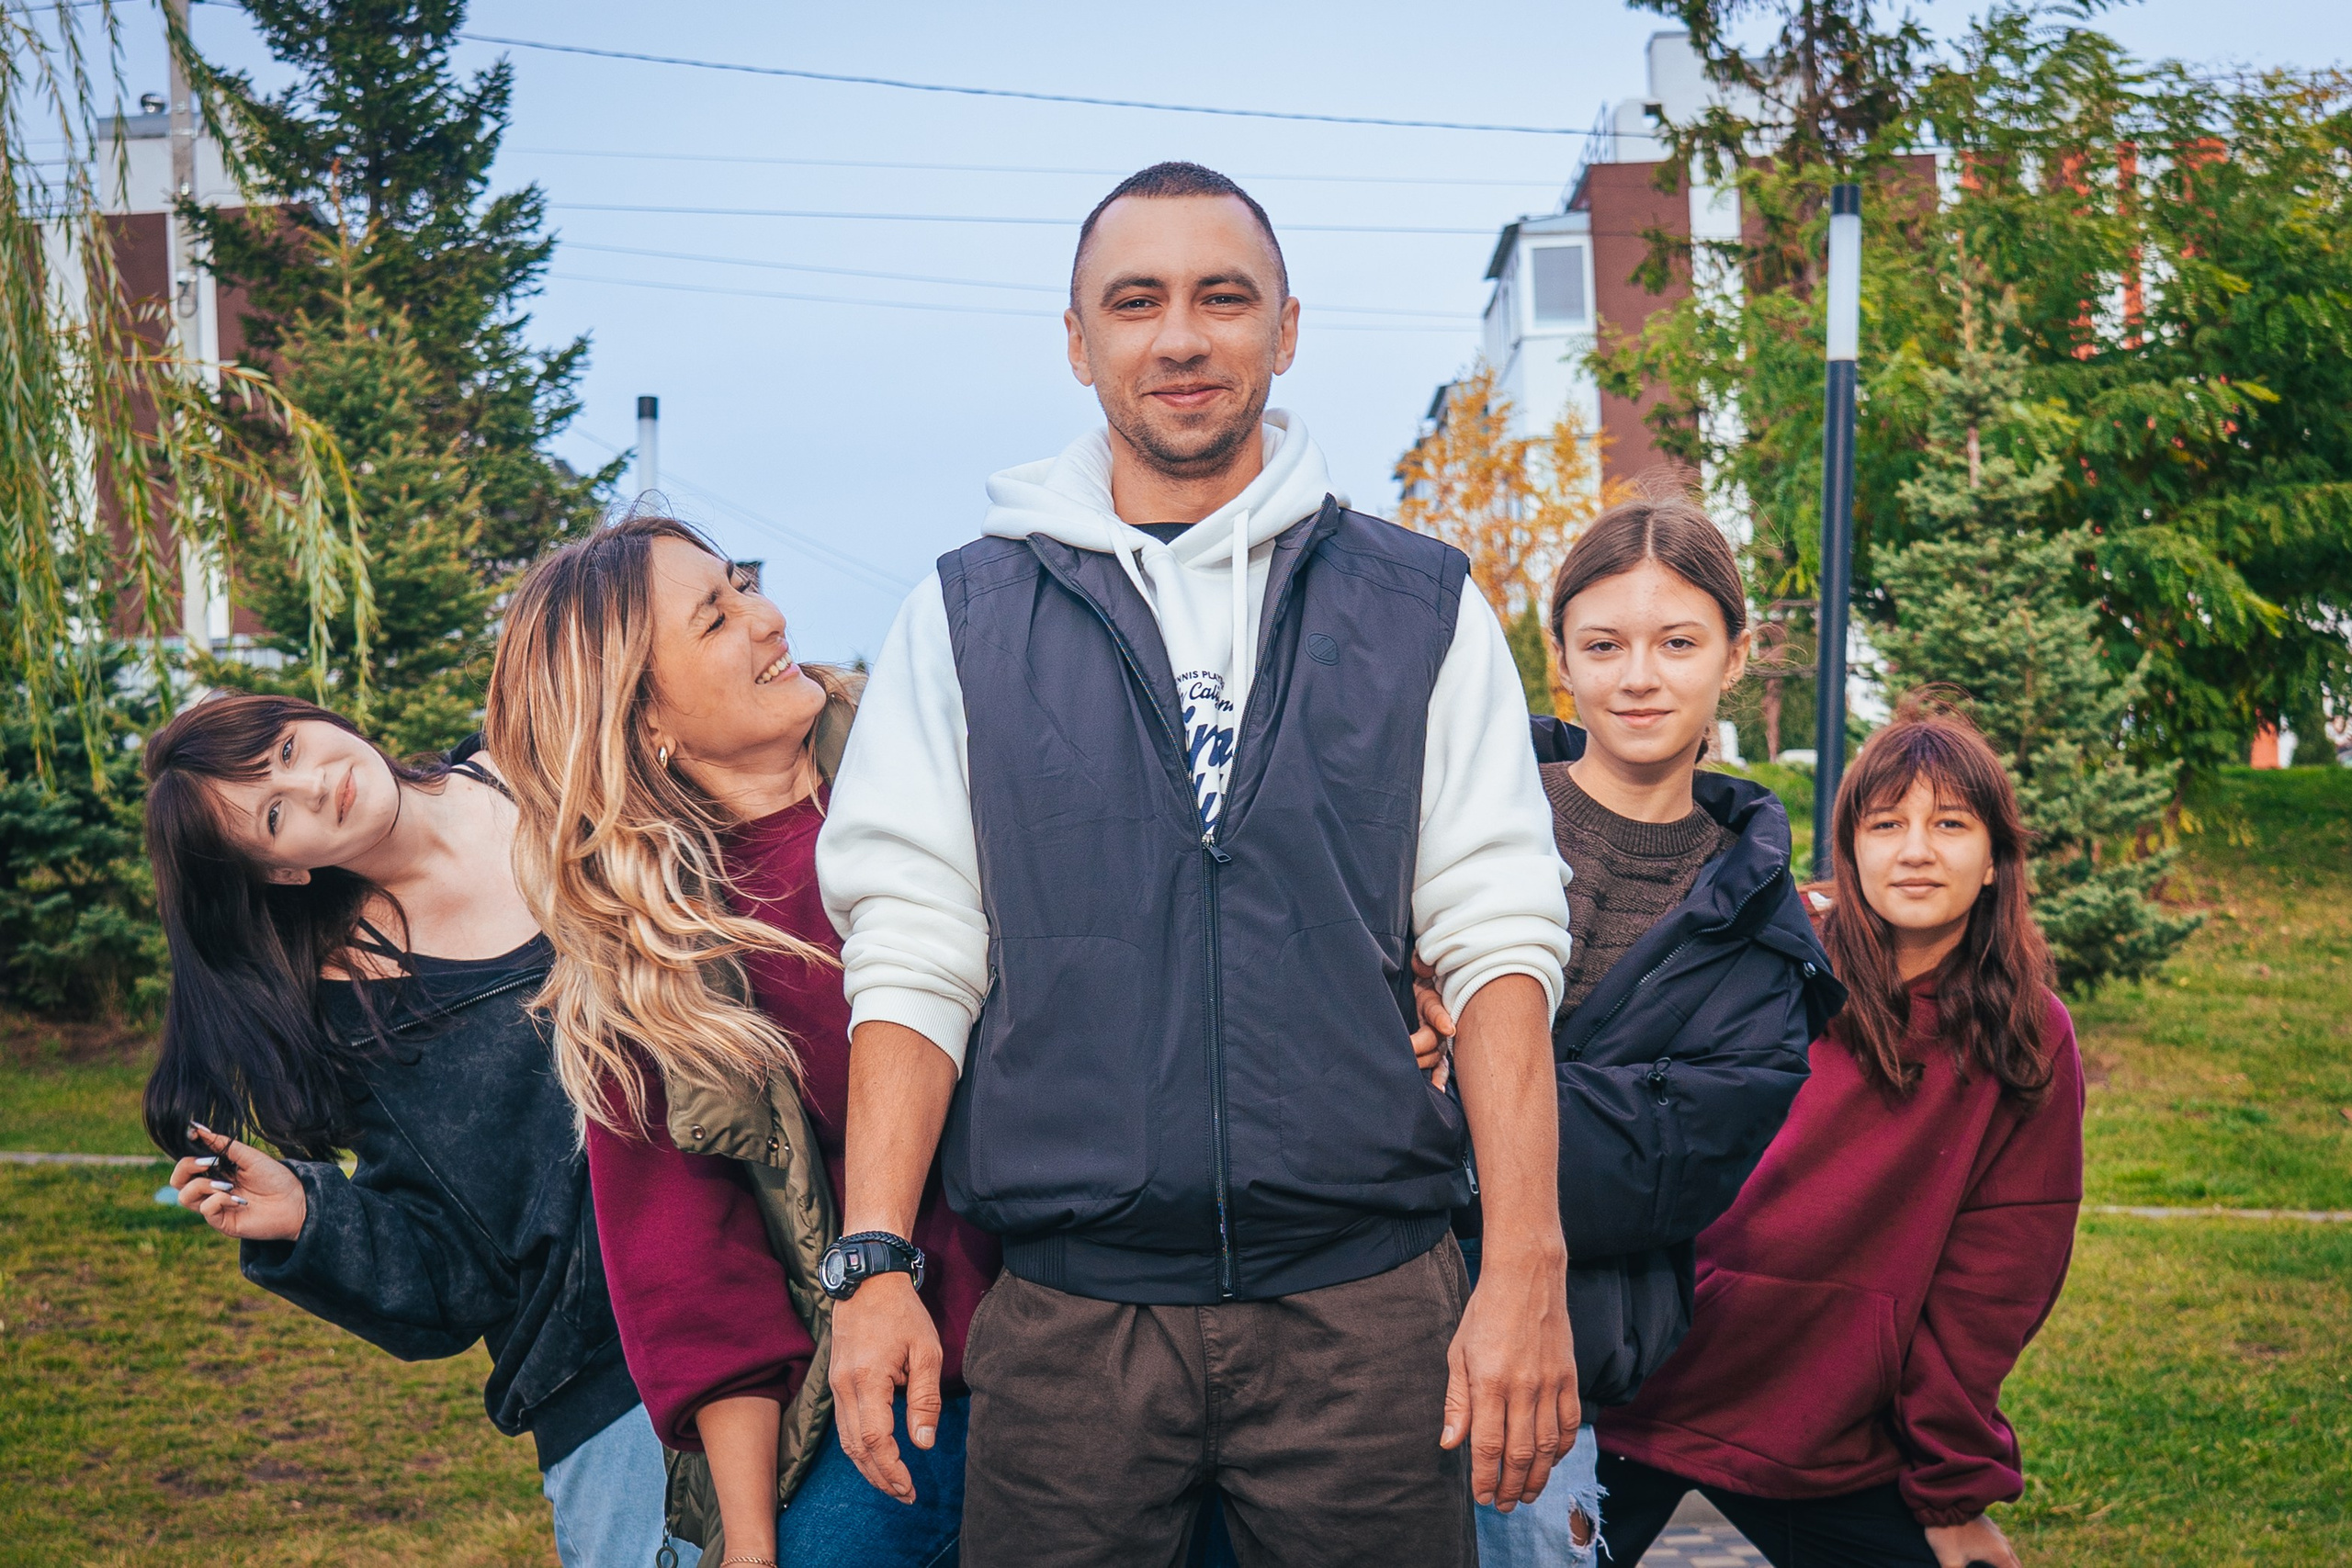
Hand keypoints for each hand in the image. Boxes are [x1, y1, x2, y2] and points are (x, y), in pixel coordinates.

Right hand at [170, 1124, 305, 1241]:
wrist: (296, 1201)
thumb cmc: (275, 1178)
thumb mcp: (249, 1156)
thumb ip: (223, 1144)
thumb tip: (198, 1127)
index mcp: (215, 1172)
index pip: (186, 1165)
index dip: (187, 1155)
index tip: (195, 1138)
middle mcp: (211, 1190)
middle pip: (177, 1181)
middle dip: (186, 1168)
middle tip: (209, 1163)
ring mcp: (215, 1207)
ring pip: (185, 1197)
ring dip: (203, 1185)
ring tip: (228, 1185)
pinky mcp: (222, 1222)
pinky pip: (205, 1210)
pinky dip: (219, 1200)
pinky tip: (239, 1200)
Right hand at [827, 1273, 940, 1503]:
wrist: (867, 1282)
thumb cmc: (902, 1313)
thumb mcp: (927, 1351)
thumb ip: (926, 1398)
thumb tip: (924, 1444)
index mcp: (868, 1380)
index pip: (876, 1439)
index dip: (891, 1468)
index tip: (910, 1487)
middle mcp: (845, 1388)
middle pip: (857, 1448)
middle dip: (880, 1477)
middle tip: (905, 1495)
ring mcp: (836, 1386)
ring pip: (847, 1441)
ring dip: (868, 1467)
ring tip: (893, 1485)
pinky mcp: (836, 1383)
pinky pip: (844, 1426)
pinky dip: (859, 1448)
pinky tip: (877, 1457)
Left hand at [1409, 956, 1453, 1087]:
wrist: (1427, 981)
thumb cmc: (1421, 972)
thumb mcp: (1421, 962)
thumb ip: (1421, 962)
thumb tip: (1423, 968)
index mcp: (1433, 1000)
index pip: (1438, 1011)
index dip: (1442, 1019)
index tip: (1448, 1028)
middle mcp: (1439, 1022)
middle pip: (1434, 1039)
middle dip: (1420, 1047)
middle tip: (1404, 1050)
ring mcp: (1439, 1037)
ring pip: (1435, 1056)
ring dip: (1423, 1063)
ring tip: (1409, 1068)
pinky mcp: (1435, 1047)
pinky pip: (1440, 1066)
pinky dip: (1439, 1078)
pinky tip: (1437, 1090)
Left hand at [1440, 1250, 1577, 1511]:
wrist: (1527, 1277)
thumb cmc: (1485, 1313)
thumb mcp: (1458, 1353)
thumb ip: (1457, 1401)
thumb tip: (1451, 1443)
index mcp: (1490, 1382)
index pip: (1489, 1445)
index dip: (1485, 1477)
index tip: (1482, 1497)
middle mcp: (1523, 1388)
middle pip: (1521, 1454)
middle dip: (1512, 1487)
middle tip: (1504, 1506)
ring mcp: (1550, 1383)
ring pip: (1548, 1446)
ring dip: (1538, 1477)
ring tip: (1528, 1495)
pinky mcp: (1569, 1377)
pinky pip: (1570, 1424)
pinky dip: (1562, 1449)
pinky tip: (1551, 1462)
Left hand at [1925, 1514, 2019, 1567]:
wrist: (1941, 1499)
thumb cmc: (1947, 1532)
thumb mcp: (1949, 1562)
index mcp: (1999, 1555)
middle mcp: (2003, 1544)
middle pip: (2016, 1567)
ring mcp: (1996, 1533)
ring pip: (2010, 1555)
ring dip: (2009, 1566)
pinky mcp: (1987, 1526)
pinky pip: (2001, 1545)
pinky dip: (2002, 1556)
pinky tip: (1991, 1559)